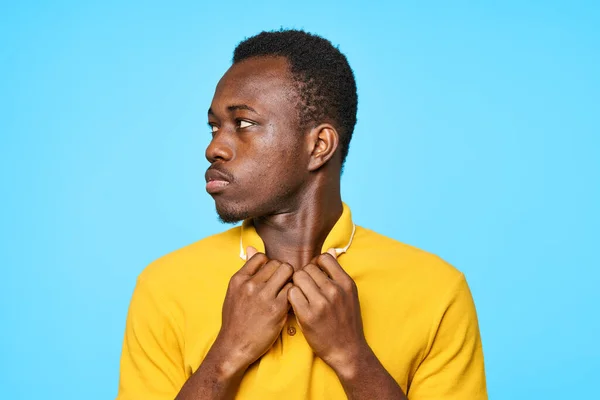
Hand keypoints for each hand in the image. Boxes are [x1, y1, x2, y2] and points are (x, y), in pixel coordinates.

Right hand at [213, 246, 292, 373]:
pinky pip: (292, 290)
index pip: (262, 257)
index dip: (270, 265)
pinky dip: (293, 294)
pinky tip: (288, 303)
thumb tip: (252, 248)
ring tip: (286, 292)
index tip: (270, 276)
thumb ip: (245, 271)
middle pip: (278, 264)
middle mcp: (251, 284)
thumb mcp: (234, 292)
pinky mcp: (277, 309)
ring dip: (290, 281)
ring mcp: (264, 296)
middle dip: (283, 272)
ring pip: (287, 272)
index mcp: (239, 279)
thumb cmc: (235, 319)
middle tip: (282, 284)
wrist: (235, 346)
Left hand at [288, 249, 367, 373]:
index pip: (324, 258)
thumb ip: (338, 274)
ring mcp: (321, 303)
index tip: (315, 275)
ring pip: (298, 278)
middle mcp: (334, 290)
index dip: (316, 264)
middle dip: (304, 276)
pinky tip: (296, 304)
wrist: (347, 350)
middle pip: (308, 268)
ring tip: (300, 295)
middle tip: (305, 288)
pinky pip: (291, 293)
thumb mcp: (349, 295)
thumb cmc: (346, 321)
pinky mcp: (307, 315)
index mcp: (346, 283)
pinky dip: (290, 296)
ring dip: (296, 285)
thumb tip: (331, 250)